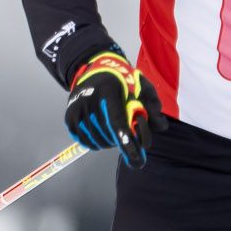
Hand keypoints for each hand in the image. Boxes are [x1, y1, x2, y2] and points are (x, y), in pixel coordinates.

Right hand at [64, 50, 165, 167]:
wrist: (95, 71)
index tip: (136, 159)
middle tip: (128, 132)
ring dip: (111, 142)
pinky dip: (98, 142)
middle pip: (110, 135)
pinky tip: (102, 130)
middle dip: (123, 140)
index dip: (127, 142)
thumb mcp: (142, 86)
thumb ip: (153, 106)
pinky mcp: (69, 119)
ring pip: (99, 142)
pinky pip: (87, 143)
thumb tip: (161, 127)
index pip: (117, 122)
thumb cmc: (122, 81)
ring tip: (113, 128)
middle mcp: (89, 100)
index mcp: (109, 90)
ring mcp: (77, 110)